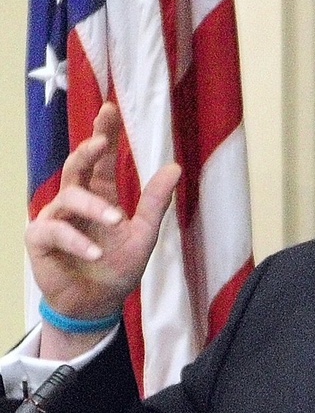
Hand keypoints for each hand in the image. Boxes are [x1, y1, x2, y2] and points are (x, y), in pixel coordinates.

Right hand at [26, 102, 180, 356]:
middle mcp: (76, 201)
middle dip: (87, 148)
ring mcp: (55, 217)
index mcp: (101, 194)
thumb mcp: (144, 233)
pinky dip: (78, 240)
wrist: (99, 304)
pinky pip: (55, 230)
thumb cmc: (119, 267)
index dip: (104, 132)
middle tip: (102, 140)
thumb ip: (156, 202)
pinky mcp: (40, 239)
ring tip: (117, 220)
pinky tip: (96, 253)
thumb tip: (175, 166)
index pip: (101, 159)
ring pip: (70, 196)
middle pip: (76, 164)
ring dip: (94, 208)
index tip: (109, 108)